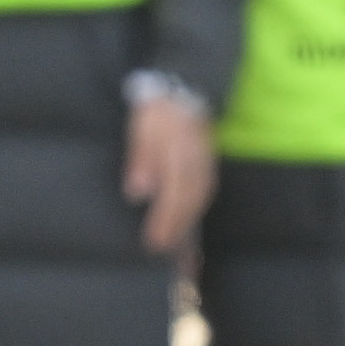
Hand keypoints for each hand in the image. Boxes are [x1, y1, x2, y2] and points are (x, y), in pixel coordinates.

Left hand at [123, 92, 216, 253]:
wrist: (181, 91)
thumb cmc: (156, 112)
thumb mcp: (142, 129)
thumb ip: (141, 159)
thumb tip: (137, 193)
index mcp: (181, 154)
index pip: (174, 194)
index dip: (165, 221)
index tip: (153, 242)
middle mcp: (198, 164)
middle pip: (189, 203)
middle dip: (177, 231)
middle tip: (162, 254)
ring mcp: (206, 167)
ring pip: (198, 202)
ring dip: (188, 228)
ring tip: (177, 254)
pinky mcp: (207, 169)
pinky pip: (203, 197)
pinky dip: (195, 216)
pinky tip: (189, 230)